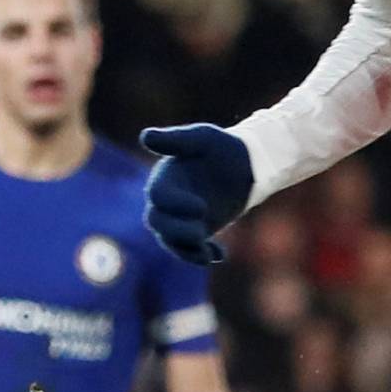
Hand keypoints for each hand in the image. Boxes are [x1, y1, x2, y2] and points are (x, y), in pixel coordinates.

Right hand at [140, 125, 253, 264]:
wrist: (245, 165)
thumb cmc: (222, 147)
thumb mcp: (203, 138)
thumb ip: (176, 139)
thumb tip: (145, 136)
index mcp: (165, 177)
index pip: (158, 196)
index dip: (175, 204)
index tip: (202, 208)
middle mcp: (167, 200)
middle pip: (158, 222)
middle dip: (177, 232)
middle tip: (200, 235)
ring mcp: (180, 217)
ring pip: (171, 240)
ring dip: (187, 249)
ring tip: (207, 254)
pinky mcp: (197, 230)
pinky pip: (191, 250)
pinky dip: (202, 255)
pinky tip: (219, 255)